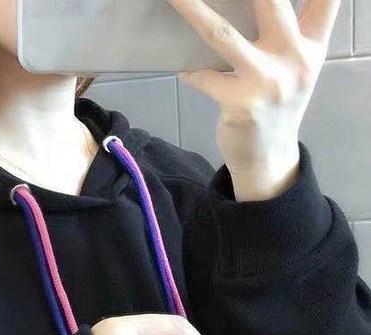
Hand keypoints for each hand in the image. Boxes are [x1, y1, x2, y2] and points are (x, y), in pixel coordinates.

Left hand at [167, 0, 339, 175]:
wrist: (267, 157)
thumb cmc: (276, 104)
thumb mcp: (296, 67)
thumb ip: (290, 31)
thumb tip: (245, 3)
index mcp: (312, 46)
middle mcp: (295, 60)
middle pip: (271, 1)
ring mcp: (267, 82)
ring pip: (222, 34)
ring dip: (192, 9)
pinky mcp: (240, 103)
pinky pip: (203, 76)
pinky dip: (189, 69)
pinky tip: (183, 67)